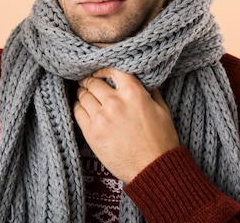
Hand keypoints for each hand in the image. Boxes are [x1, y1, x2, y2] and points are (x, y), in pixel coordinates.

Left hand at [73, 67, 179, 182]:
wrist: (153, 169)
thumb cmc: (161, 141)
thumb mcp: (162, 110)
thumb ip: (151, 92)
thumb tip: (144, 81)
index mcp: (133, 93)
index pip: (112, 71)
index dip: (103, 70)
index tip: (100, 73)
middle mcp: (115, 102)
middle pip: (93, 82)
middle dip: (90, 81)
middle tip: (88, 83)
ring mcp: (101, 117)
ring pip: (83, 95)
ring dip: (83, 93)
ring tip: (84, 94)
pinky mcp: (92, 133)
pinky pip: (77, 112)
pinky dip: (78, 107)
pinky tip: (82, 108)